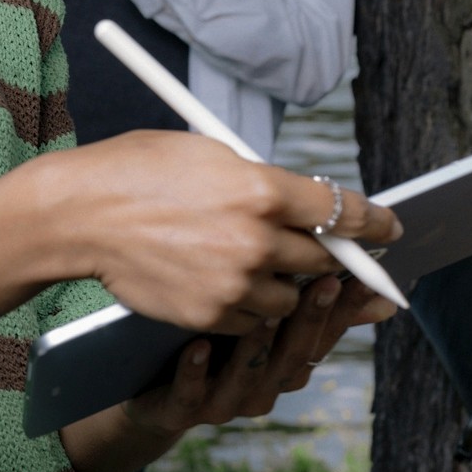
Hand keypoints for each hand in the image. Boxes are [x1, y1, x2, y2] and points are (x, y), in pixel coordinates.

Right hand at [45, 131, 401, 334]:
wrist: (80, 214)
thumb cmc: (139, 170)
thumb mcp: (209, 153)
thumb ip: (261, 180)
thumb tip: (304, 203)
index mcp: (259, 187)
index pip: (341, 210)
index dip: (373, 221)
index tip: (390, 228)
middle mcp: (254, 239)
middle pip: (323, 258)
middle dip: (327, 253)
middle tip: (325, 248)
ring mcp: (232, 282)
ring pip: (289, 296)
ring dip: (282, 282)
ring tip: (247, 259)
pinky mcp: (208, 314)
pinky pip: (251, 318)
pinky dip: (246, 304)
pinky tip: (218, 279)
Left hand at [119, 274, 396, 442]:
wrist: (150, 390)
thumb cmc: (213, 340)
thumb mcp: (260, 318)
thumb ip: (305, 302)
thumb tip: (378, 291)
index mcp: (284, 366)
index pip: (324, 338)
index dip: (344, 310)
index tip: (362, 277)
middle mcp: (262, 388)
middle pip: (293, 357)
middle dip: (311, 319)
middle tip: (325, 280)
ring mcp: (223, 402)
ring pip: (247, 377)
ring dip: (258, 345)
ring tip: (266, 310)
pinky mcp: (181, 410)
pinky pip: (191, 393)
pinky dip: (195, 371)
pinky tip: (196, 345)